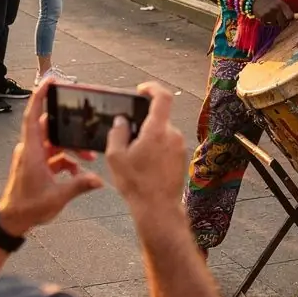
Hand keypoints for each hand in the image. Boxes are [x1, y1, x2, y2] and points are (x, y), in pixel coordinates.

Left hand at [0, 84, 103, 234]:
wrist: (12, 221)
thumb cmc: (27, 207)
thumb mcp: (57, 196)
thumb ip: (79, 185)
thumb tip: (99, 179)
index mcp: (32, 151)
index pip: (34, 116)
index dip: (40, 96)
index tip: (50, 81)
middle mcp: (30, 149)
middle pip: (49, 126)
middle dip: (67, 124)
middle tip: (82, 116)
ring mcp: (33, 157)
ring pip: (54, 142)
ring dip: (70, 147)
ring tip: (88, 157)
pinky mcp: (36, 166)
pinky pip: (54, 156)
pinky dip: (66, 160)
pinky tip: (79, 172)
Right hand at [106, 82, 186, 216]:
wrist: (158, 208)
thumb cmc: (136, 184)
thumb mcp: (115, 157)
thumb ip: (117, 133)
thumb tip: (121, 121)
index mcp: (157, 130)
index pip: (162, 97)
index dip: (152, 88)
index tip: (142, 90)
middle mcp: (172, 135)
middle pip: (158, 119)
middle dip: (143, 124)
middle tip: (129, 139)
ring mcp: (180, 146)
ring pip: (162, 133)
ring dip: (150, 139)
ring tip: (136, 158)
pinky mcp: (182, 158)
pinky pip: (168, 145)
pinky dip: (157, 149)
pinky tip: (147, 166)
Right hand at [253, 0, 293, 28]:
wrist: (254, 0)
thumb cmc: (268, 1)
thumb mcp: (278, 1)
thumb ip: (284, 9)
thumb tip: (292, 18)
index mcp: (280, 3)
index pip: (290, 15)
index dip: (290, 19)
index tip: (288, 19)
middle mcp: (275, 8)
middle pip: (284, 22)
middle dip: (282, 22)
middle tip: (279, 20)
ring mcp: (269, 13)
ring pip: (276, 24)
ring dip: (274, 23)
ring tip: (270, 17)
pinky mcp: (262, 17)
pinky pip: (268, 24)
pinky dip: (268, 23)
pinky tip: (265, 17)